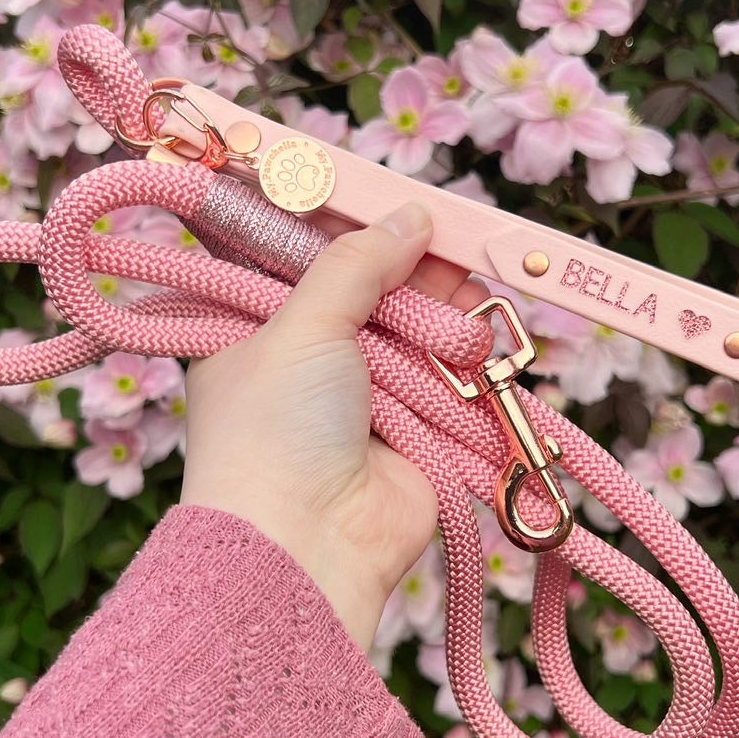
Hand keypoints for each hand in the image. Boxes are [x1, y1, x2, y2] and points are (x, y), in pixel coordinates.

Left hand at [180, 200, 487, 652]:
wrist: (308, 544)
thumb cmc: (274, 433)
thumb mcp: (301, 323)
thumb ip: (355, 263)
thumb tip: (408, 217)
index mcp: (253, 328)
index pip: (298, 256)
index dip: (341, 224)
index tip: (379, 193)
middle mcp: (310, 359)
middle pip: (370, 288)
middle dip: (410, 262)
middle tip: (444, 230)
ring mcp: (368, 395)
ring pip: (419, 327)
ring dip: (446, 306)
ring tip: (468, 282)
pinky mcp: (420, 429)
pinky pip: (455, 377)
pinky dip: (473, 356)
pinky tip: (484, 328)